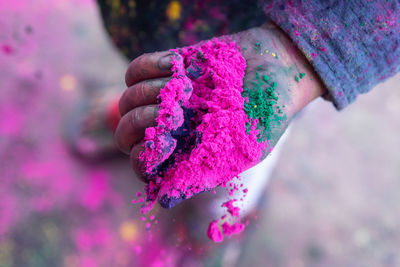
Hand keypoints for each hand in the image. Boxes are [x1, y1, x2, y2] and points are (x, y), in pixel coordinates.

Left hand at [114, 21, 325, 203]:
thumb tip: (163, 200)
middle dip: (142, 122)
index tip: (170, 140)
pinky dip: (149, 66)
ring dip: (152, 91)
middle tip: (178, 110)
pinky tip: (177, 64)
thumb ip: (205, 173)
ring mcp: (166, 97)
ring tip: (187, 84)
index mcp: (185, 151)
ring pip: (126, 101)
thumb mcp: (246, 149)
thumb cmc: (269, 112)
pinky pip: (135, 70)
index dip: (145, 156)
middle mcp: (171, 127)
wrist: (279, 67)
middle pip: (125, 133)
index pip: (141, 164)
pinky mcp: (167, 68)